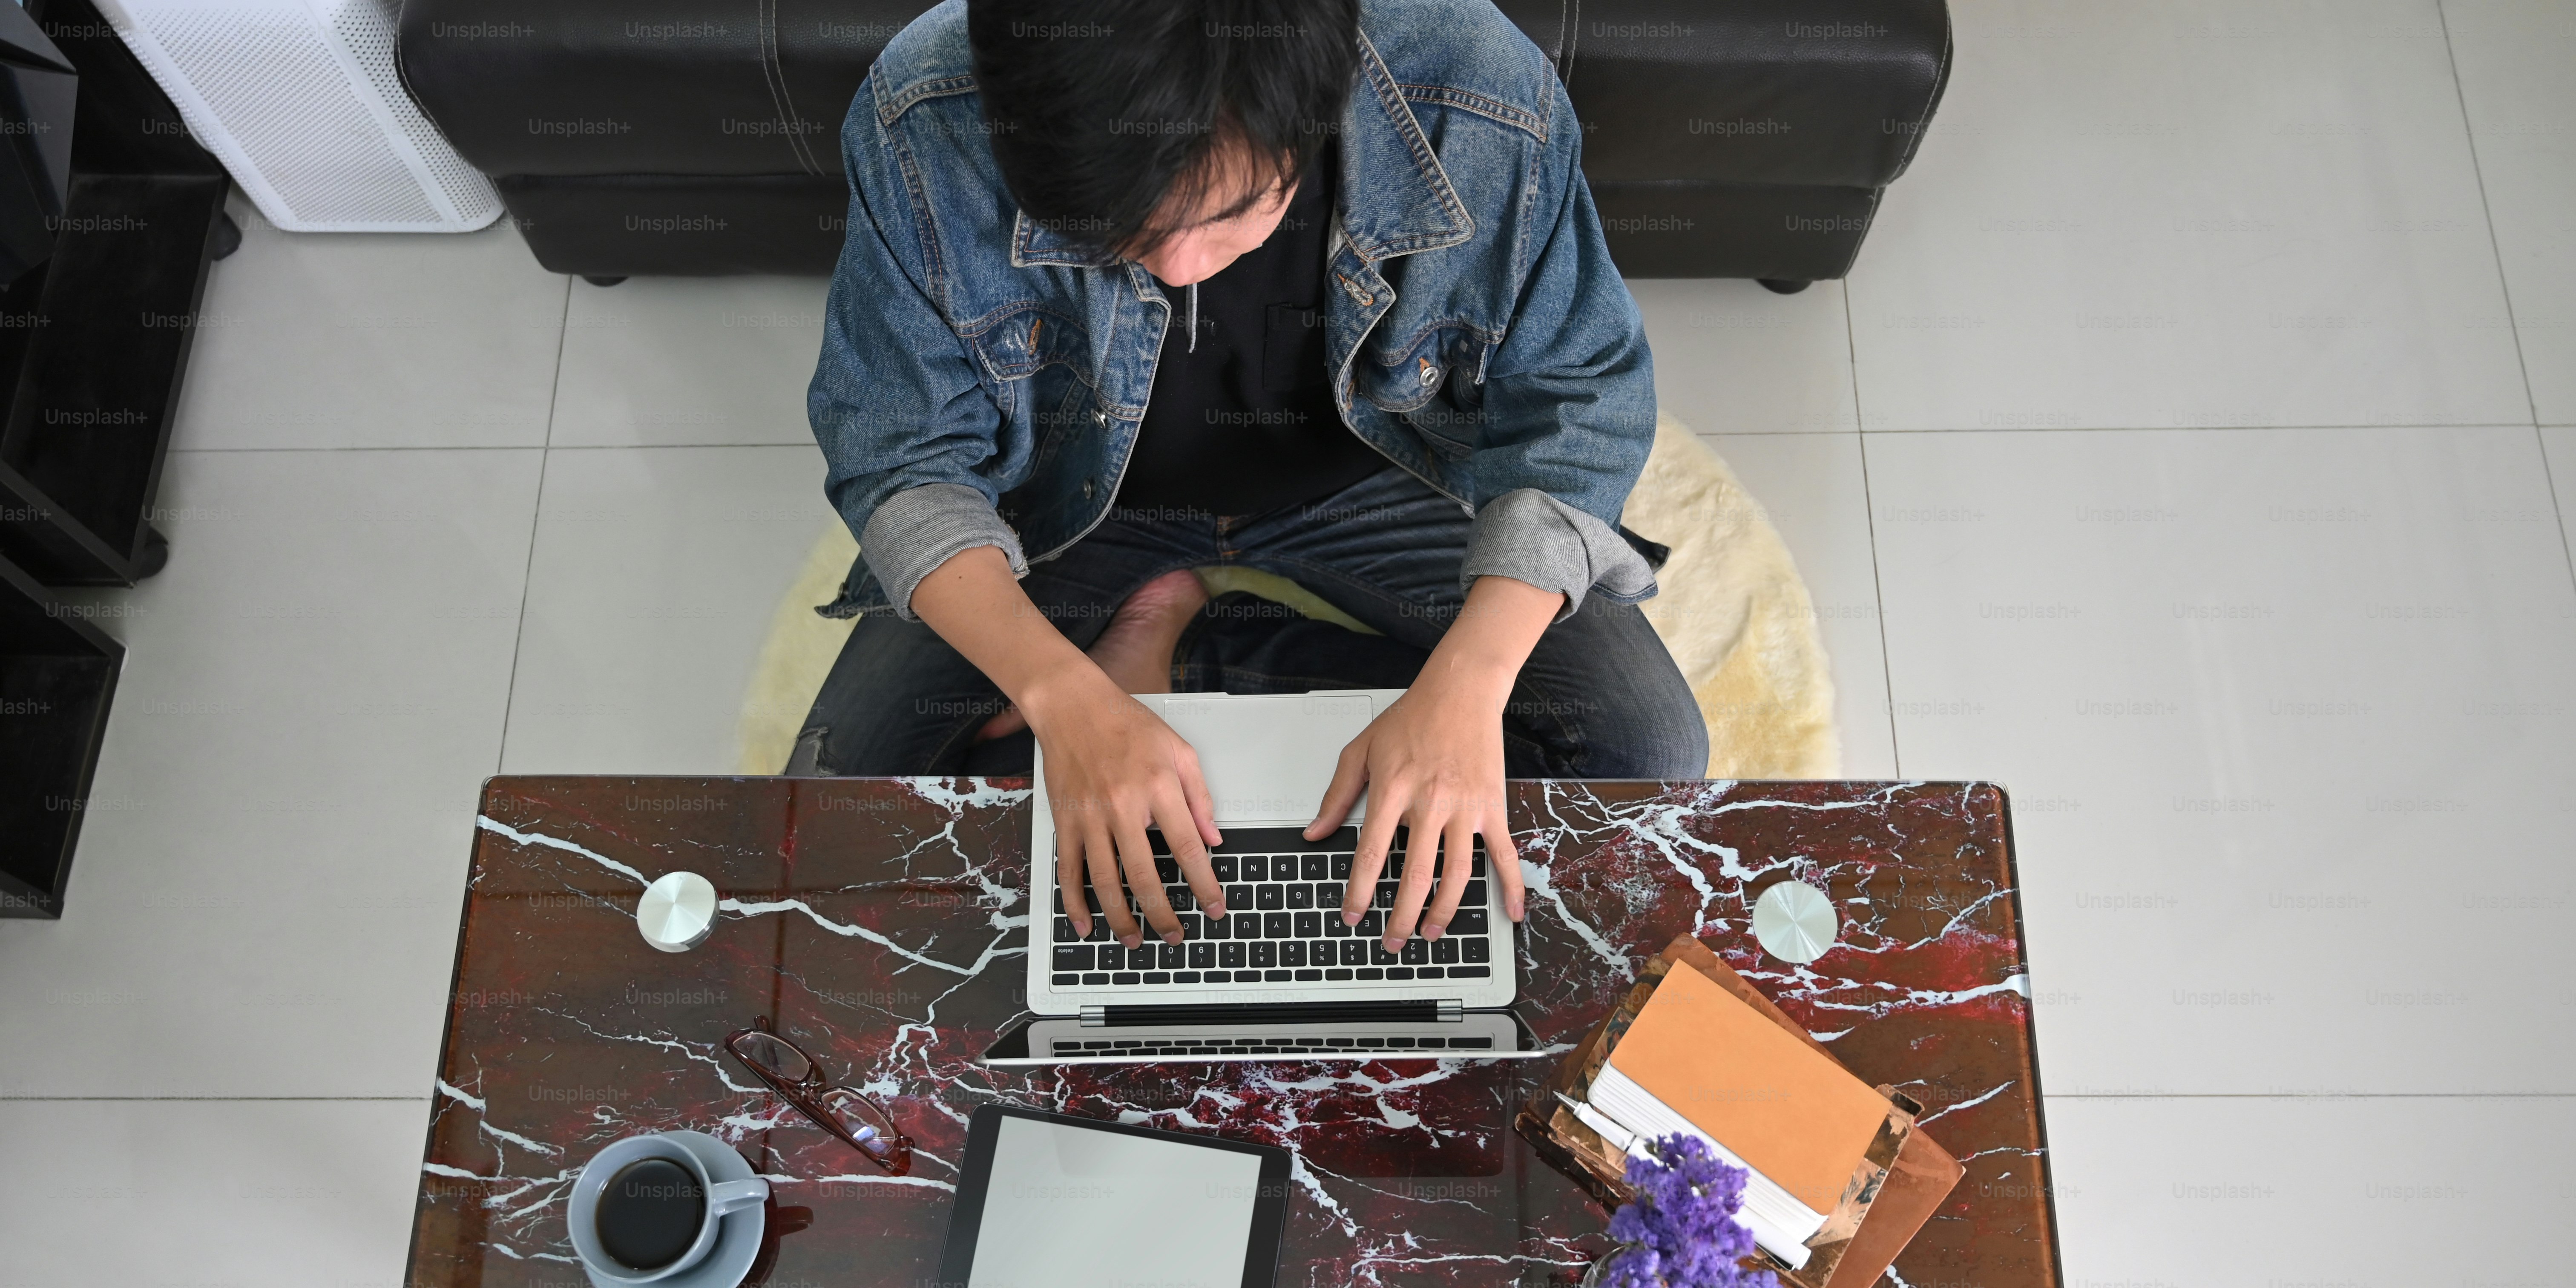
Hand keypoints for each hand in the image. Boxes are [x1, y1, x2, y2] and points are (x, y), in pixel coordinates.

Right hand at [1024, 666, 1224, 948]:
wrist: (1074, 706)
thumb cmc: (1129, 725)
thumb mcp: (1179, 751)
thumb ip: (1200, 797)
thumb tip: (1215, 839)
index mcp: (1159, 787)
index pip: (1188, 848)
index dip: (1204, 884)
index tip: (1214, 908)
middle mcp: (1123, 806)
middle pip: (1144, 875)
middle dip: (1162, 914)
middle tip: (1175, 936)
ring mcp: (1089, 816)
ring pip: (1105, 880)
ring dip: (1120, 917)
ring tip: (1134, 941)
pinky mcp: (1064, 820)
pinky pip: (1069, 869)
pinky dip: (1075, 901)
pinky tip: (1085, 924)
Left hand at [1306, 577, 1556, 950]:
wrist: (1460, 689)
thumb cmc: (1410, 718)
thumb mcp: (1361, 750)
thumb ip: (1337, 795)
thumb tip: (1314, 833)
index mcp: (1393, 790)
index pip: (1372, 853)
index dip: (1359, 891)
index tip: (1352, 915)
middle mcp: (1430, 802)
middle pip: (1415, 874)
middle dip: (1401, 916)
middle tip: (1391, 941)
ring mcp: (1465, 807)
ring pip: (1457, 873)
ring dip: (1444, 911)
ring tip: (1431, 933)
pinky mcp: (1492, 806)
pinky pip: (1504, 853)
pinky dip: (1510, 886)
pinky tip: (1511, 913)